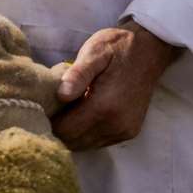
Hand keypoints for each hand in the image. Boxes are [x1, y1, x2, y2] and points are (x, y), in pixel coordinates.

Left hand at [52, 22, 179, 150]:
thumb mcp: (95, 52)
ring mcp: (124, 131)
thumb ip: (78, 74)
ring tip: (66, 110)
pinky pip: (97, 142)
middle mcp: (116, 124)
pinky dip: (84, 133)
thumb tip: (61, 95)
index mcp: (105, 106)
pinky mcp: (128, 132)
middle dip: (57, 128)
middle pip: (71, 141)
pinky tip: (80, 114)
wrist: (151, 49)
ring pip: (83, 145)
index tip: (41, 107)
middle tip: (50, 108)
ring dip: (70, 132)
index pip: (63, 130)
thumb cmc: (118, 47)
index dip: (47, 121)